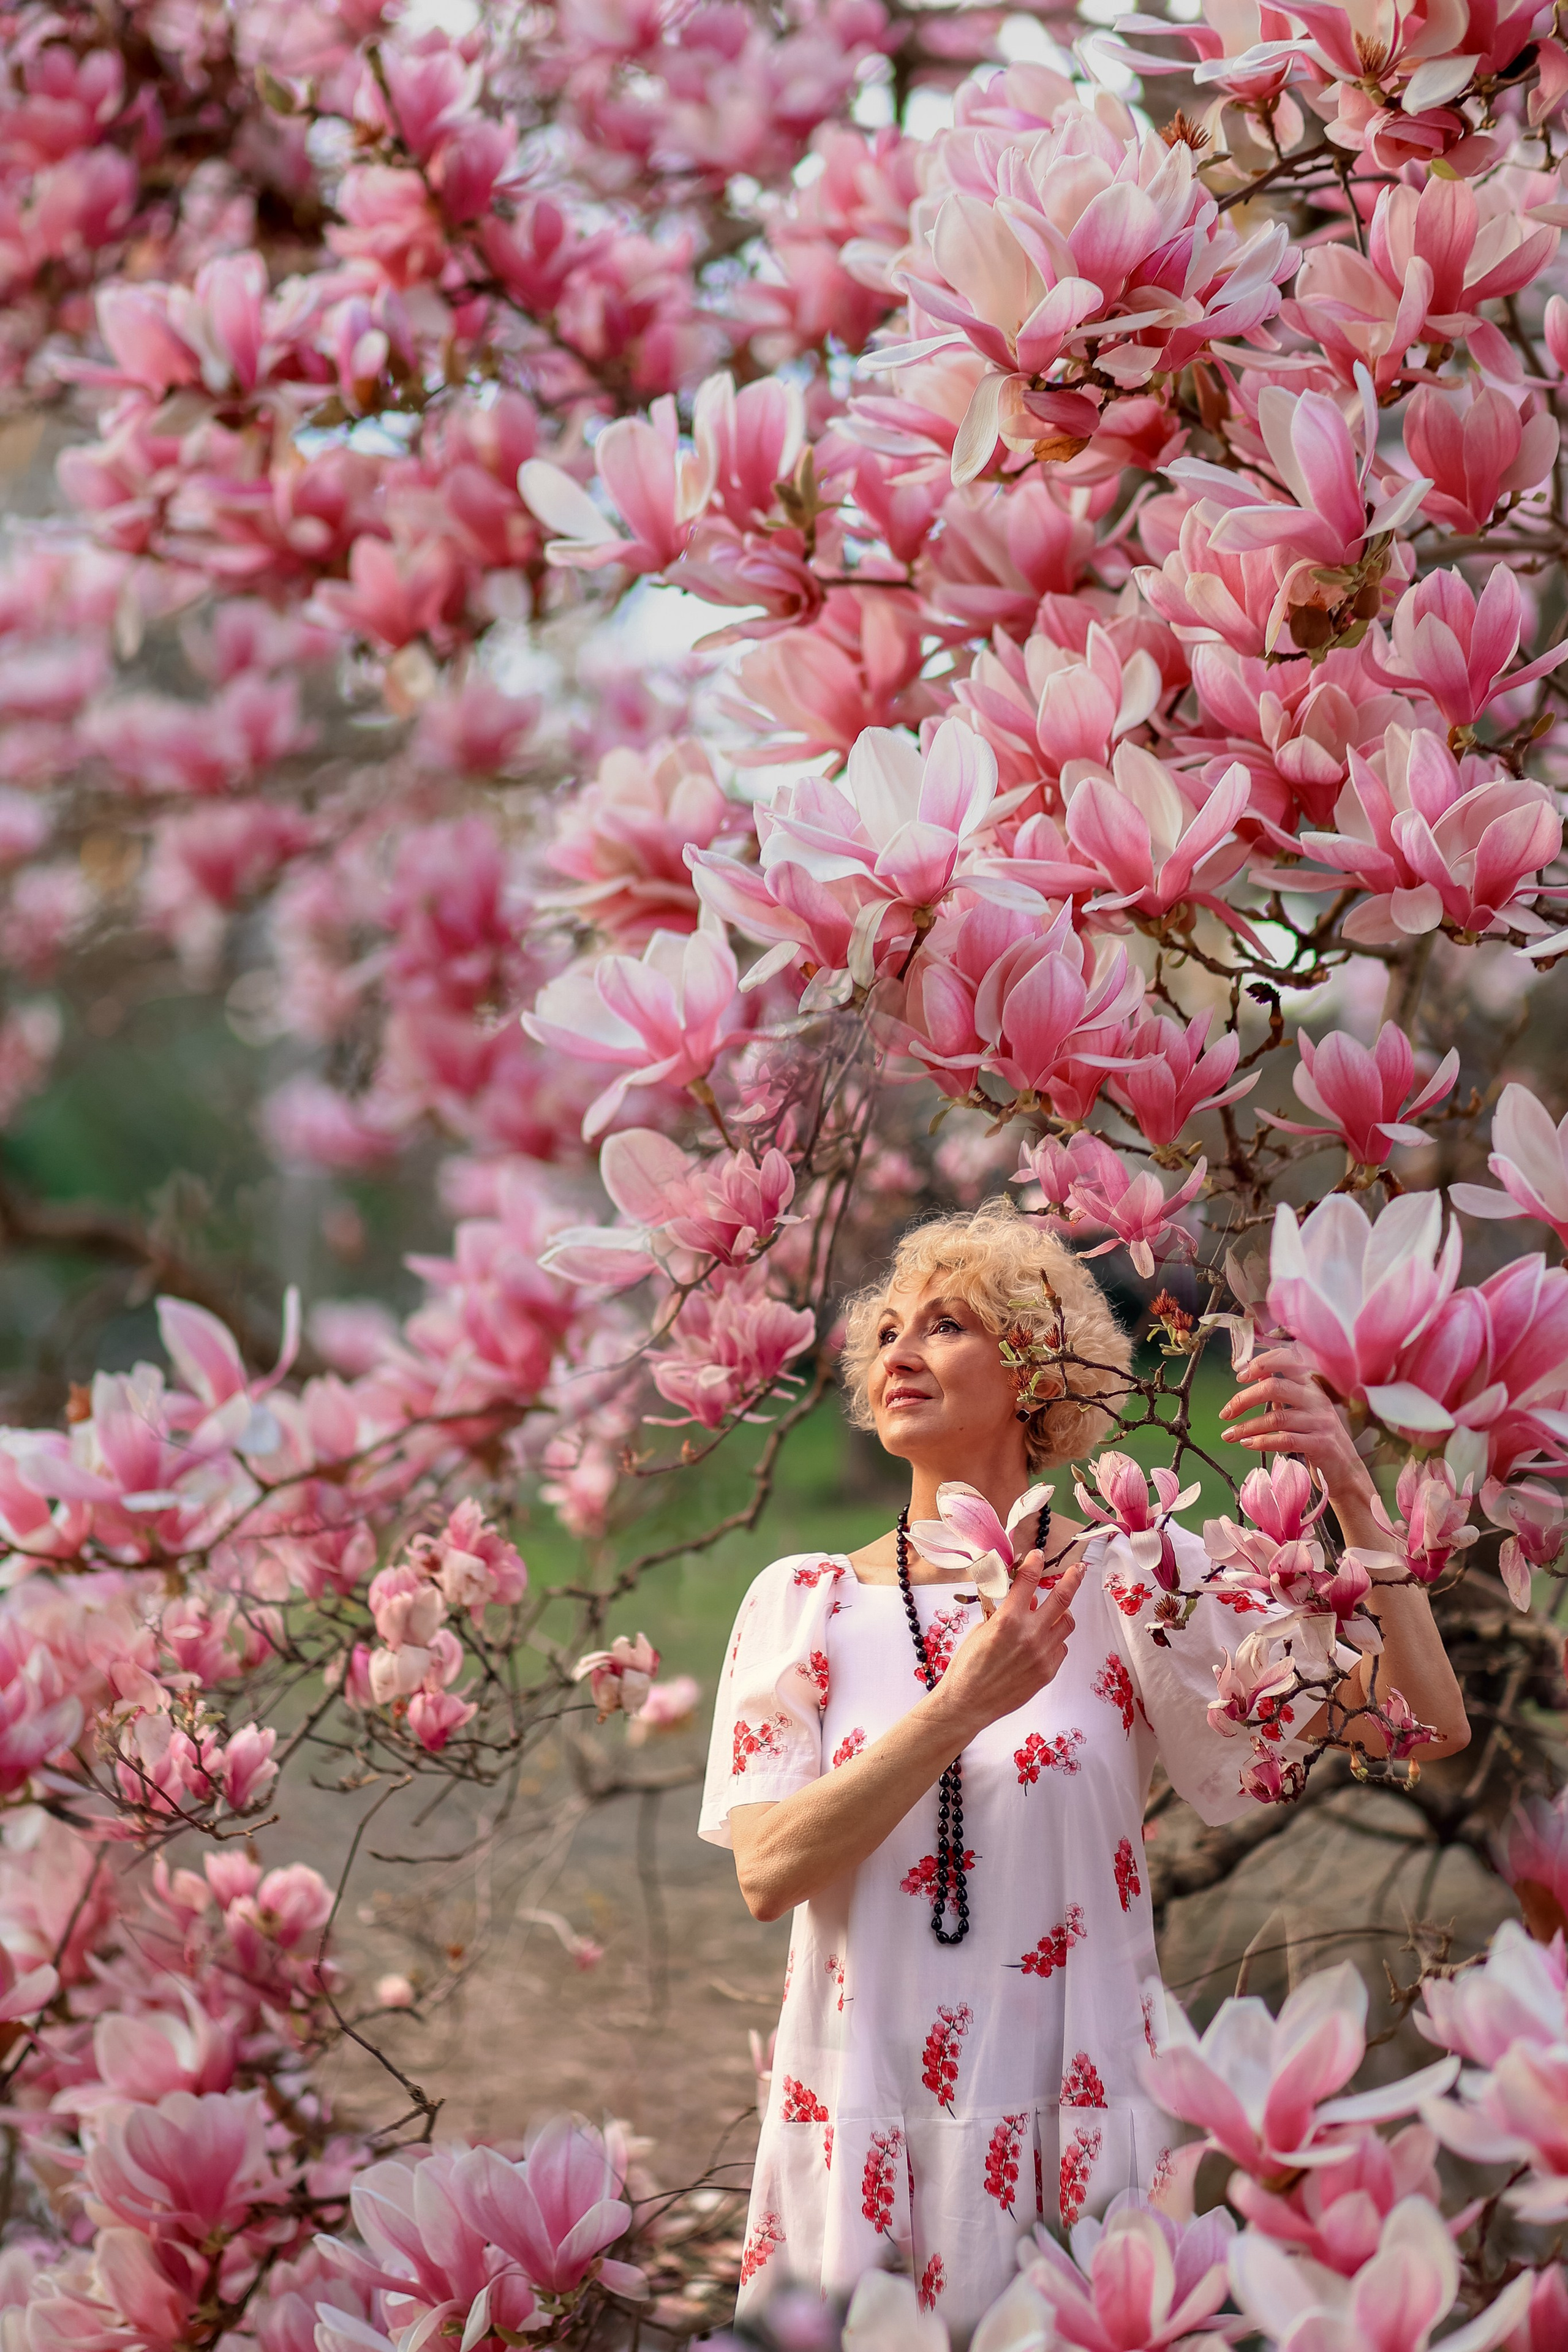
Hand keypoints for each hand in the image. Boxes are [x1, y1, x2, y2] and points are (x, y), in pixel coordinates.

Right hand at [932, 1547, 1086, 1741]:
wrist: (968, 1703)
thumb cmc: (967, 1665)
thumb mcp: (982, 1630)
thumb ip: (1006, 1614)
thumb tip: (1025, 1603)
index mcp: (1008, 1619)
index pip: (1029, 1581)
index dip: (1035, 1563)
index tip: (1039, 1555)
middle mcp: (1030, 1634)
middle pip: (1062, 1598)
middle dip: (1073, 1579)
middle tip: (1079, 1569)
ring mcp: (1043, 1654)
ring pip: (1067, 1623)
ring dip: (1063, 1613)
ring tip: (1057, 1611)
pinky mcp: (1048, 1672)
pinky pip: (1061, 1648)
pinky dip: (1055, 1640)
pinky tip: (1042, 1642)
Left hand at [1219, 1345, 1368, 1496]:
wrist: (1346, 1470)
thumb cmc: (1318, 1437)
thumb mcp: (1303, 1410)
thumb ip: (1283, 1394)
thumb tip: (1256, 1375)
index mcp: (1311, 1386)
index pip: (1288, 1359)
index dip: (1261, 1362)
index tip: (1240, 1375)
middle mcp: (1317, 1400)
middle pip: (1274, 1387)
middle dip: (1243, 1399)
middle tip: (1225, 1413)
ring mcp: (1321, 1422)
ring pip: (1276, 1418)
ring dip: (1246, 1427)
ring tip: (1229, 1435)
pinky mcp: (1320, 1444)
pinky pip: (1285, 1440)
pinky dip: (1261, 1442)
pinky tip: (1247, 1444)